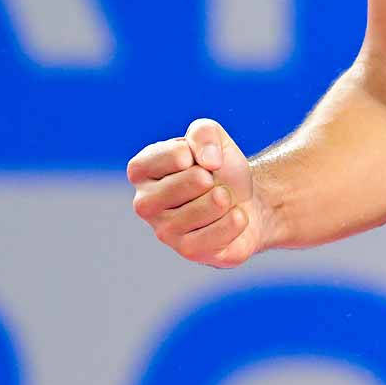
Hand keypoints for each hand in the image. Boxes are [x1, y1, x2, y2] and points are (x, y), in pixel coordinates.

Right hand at [127, 118, 267, 268]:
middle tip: (211, 183)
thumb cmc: (219, 167)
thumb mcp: (212, 136)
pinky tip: (231, 217)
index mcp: (141, 170)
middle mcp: (144, 203)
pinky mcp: (188, 251)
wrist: (244, 200)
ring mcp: (164, 231)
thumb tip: (208, 163)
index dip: (199, 153)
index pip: (178, 155)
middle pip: (196, 180)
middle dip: (216, 176)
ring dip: (227, 197)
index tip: (197, 160)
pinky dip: (237, 219)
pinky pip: (223, 230)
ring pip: (212, 204)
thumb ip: (204, 133)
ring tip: (220, 200)